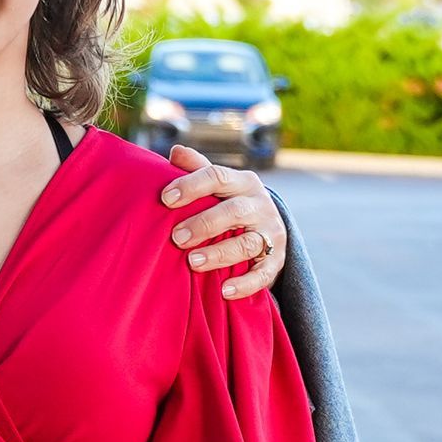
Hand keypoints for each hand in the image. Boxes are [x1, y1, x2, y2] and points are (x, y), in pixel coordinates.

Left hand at [159, 148, 286, 296]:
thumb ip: (197, 170)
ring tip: (193, 262)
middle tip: (177, 237)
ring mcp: (270, 234)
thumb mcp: (217, 186)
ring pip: (248, 243)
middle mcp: (260, 206)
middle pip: (234, 211)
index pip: (218, 177)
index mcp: (243, 182)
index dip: (191, 186)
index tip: (165, 198)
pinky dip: (246, 283)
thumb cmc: (229, 205)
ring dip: (220, 253)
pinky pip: (263, 273)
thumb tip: (175, 151)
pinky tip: (225, 290)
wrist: (267, 231)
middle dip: (204, 223)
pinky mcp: (275, 261)